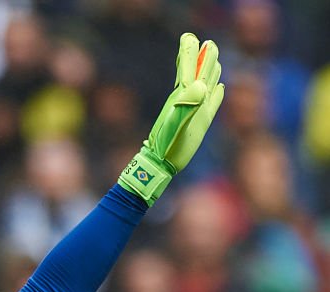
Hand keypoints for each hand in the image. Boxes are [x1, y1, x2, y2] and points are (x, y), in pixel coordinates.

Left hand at [118, 33, 223, 205]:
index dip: (189, 49)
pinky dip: (217, 93)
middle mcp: (190, 97)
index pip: (187, 63)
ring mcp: (197, 108)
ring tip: (214, 59)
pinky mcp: (202, 121)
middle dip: (205, 56)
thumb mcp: (176, 123)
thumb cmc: (167, 145)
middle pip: (200, 70)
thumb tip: (202, 85)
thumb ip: (187, 103)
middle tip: (209, 45)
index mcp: (182, 92)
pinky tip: (220, 87)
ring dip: (211, 70)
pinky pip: (213, 101)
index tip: (190, 38)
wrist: (162, 164)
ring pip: (207, 83)